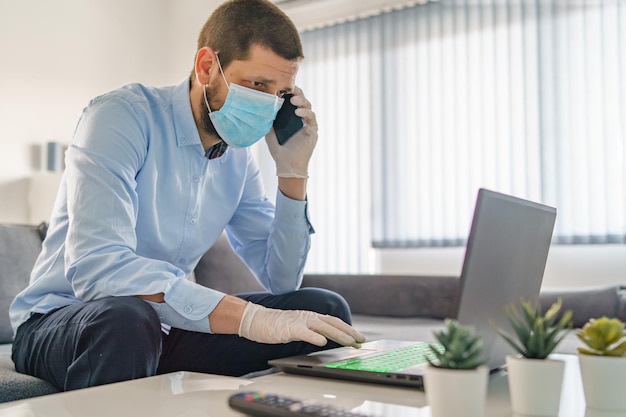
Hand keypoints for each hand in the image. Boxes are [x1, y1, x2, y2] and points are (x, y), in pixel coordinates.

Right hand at [237, 302, 365, 347]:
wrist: (255, 319)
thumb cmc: (276, 325)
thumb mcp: (298, 327)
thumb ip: (311, 330)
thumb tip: (326, 339)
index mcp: (311, 316)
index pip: (334, 321)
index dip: (348, 329)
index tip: (359, 337)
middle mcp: (308, 316)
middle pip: (333, 323)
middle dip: (349, 331)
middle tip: (361, 340)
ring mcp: (299, 321)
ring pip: (323, 326)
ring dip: (338, 334)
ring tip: (350, 342)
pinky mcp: (289, 328)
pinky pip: (304, 332)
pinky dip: (314, 337)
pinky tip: (322, 342)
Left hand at [265, 87, 317, 178]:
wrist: (286, 166)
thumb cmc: (279, 150)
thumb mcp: (269, 131)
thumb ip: (269, 119)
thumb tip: (262, 105)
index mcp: (292, 117)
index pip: (293, 99)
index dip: (289, 91)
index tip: (281, 86)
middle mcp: (302, 119)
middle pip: (302, 100)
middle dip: (296, 92)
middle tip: (289, 88)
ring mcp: (309, 124)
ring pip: (308, 106)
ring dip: (301, 101)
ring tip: (292, 100)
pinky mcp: (313, 131)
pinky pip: (312, 118)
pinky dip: (305, 113)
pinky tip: (297, 112)